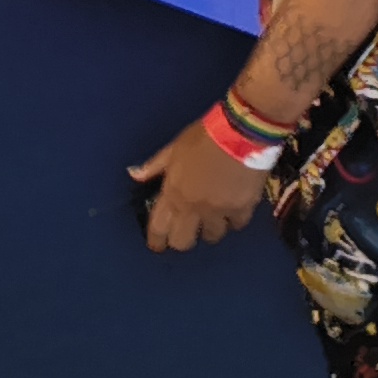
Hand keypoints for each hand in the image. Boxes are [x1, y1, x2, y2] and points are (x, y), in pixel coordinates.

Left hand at [130, 119, 269, 252]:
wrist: (241, 132)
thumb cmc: (204, 137)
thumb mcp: (175, 147)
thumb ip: (155, 165)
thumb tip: (134, 174)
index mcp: (174, 194)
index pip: (159, 228)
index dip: (156, 241)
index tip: (158, 245)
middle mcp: (194, 208)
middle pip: (183, 242)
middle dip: (183, 239)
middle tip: (188, 229)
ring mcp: (219, 211)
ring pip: (212, 236)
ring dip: (211, 228)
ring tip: (214, 218)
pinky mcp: (242, 208)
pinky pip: (237, 224)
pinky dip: (234, 219)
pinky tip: (235, 209)